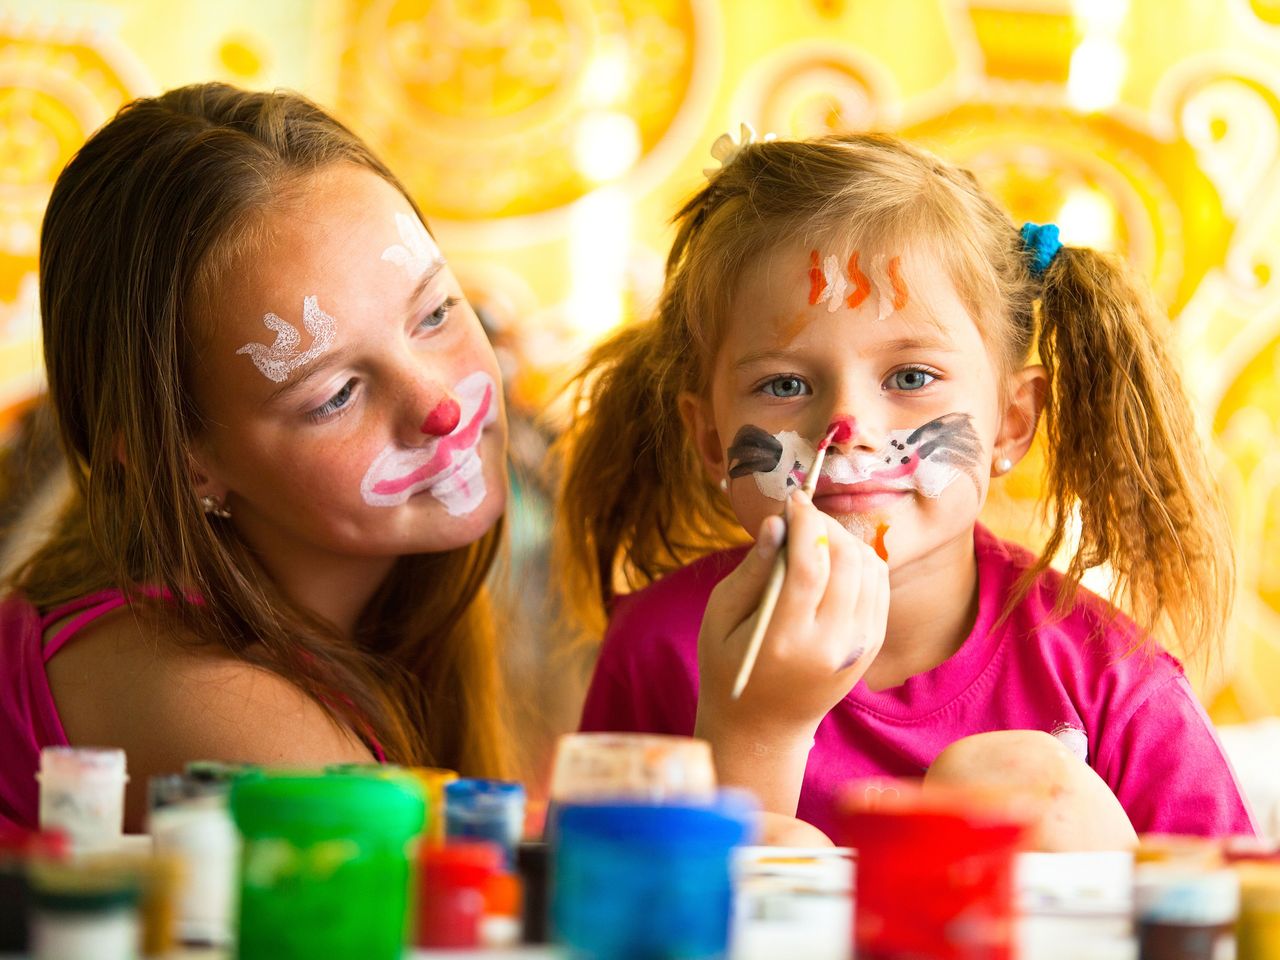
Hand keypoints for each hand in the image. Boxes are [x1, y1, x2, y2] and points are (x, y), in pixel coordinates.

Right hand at [695, 488, 888, 811]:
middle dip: (826, 525)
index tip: (793, 499)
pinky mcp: (871, 646)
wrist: (764, 726)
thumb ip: (752, 570)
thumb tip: (778, 523)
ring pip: (870, 569)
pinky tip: (834, 560)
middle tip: (801, 517)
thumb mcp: (721, 616)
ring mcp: (858, 648)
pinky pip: (879, 587)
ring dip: (845, 540)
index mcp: (785, 639)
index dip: (806, 522)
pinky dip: (861, 562)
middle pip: (846, 561)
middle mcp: (831, 645)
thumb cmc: (731, 665)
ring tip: (815, 538)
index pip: (810, 565)